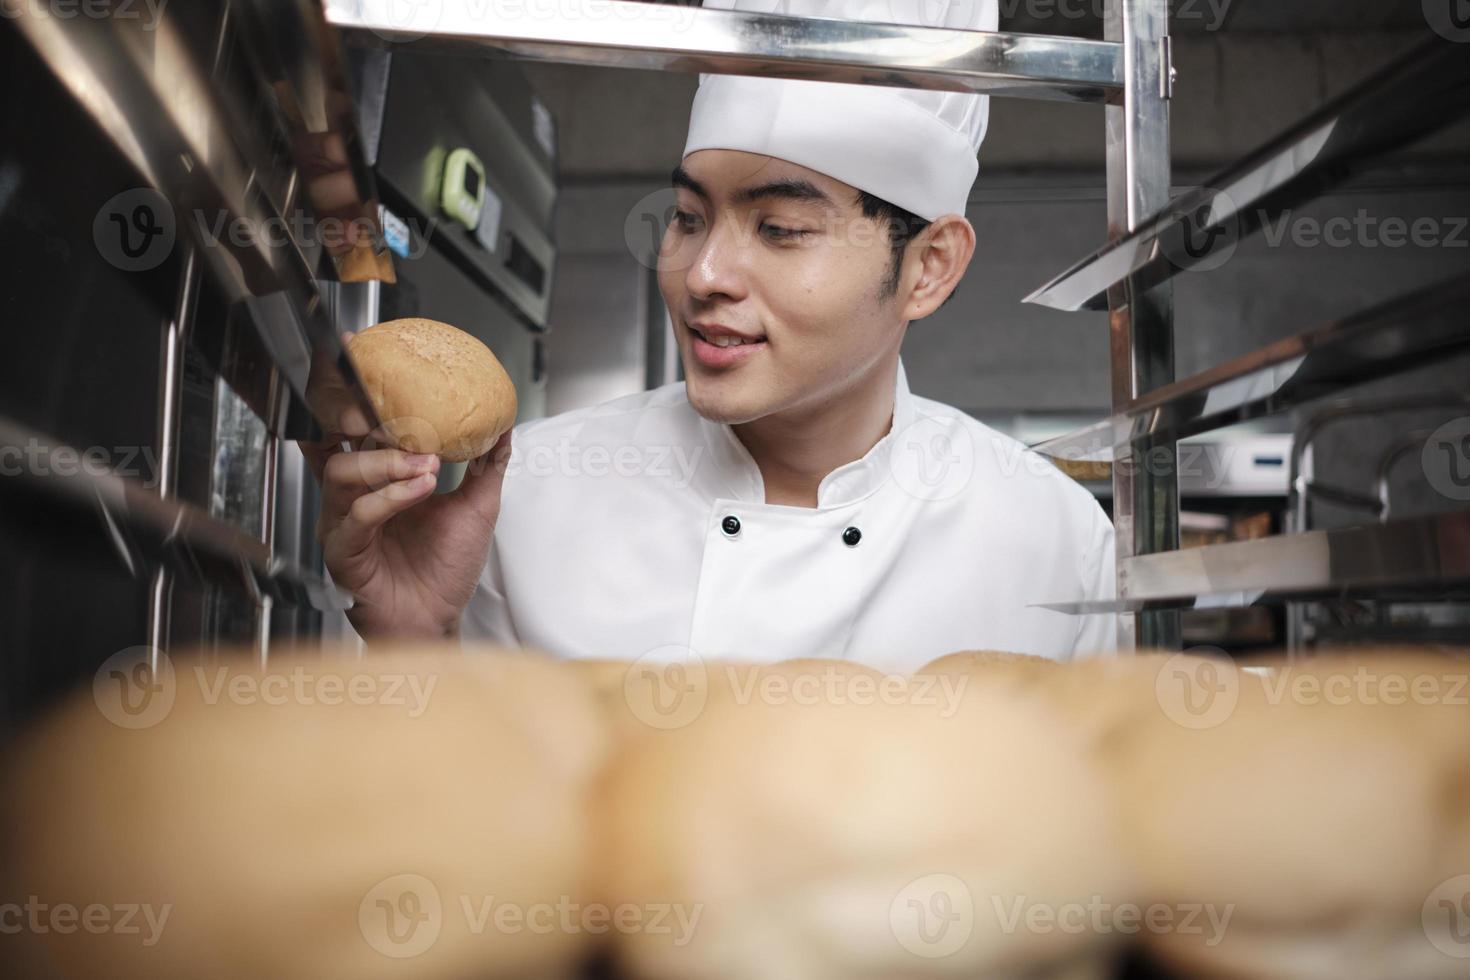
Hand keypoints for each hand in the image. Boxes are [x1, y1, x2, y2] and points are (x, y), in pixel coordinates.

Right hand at [298, 343, 512, 639]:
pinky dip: (390, 498)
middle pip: (340, 443)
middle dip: (369, 424)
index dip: (358, 399)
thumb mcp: (477, 507)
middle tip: (402, 418)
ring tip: (428, 466)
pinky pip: (358, 516)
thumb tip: (504, 427)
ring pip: (345, 473)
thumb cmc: (447, 569)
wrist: (440, 620)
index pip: (357, 429)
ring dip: (388, 463)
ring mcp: (344, 522)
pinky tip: (419, 491)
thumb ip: (487, 466)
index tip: (373, 367)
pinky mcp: (344, 551)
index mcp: (378, 479)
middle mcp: (354, 496)